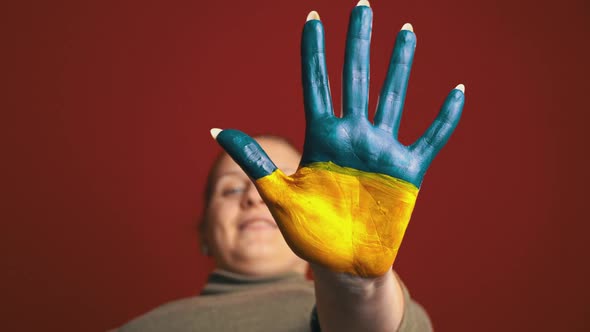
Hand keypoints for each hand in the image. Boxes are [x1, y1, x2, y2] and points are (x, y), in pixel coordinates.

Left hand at [212, 1, 464, 277]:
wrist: (342, 263)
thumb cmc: (308, 233)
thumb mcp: (278, 194)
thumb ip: (253, 158)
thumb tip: (212, 130)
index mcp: (321, 138)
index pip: (316, 83)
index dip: (314, 50)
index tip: (313, 17)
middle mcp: (352, 136)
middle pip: (355, 78)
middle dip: (358, 41)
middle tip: (363, 5)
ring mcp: (381, 151)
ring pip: (393, 96)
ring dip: (400, 64)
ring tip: (407, 31)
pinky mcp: (406, 171)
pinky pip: (431, 138)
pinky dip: (445, 117)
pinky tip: (456, 90)